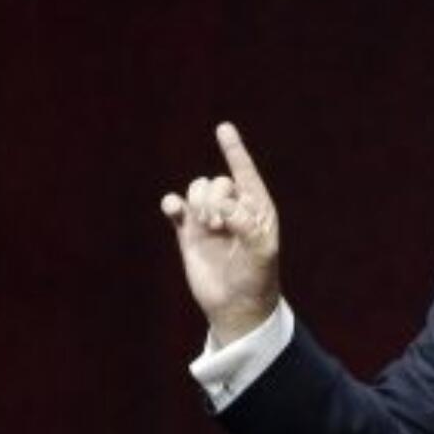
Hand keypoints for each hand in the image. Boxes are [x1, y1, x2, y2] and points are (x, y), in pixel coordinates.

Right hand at [161, 122, 280, 344]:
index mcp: (256, 208)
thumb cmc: (257, 277)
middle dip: (215, 197)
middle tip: (218, 225)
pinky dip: (172, 204)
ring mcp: (210, 219)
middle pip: (218, 181)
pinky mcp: (188, 233)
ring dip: (199, 201)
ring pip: (197, 189)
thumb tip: (223, 208)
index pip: (245, 173)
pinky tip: (173, 209)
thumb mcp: (261, 252)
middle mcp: (233, 209)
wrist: (236, 305)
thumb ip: (247, 226)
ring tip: (207, 227)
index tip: (223, 128)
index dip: (234, 150)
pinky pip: (175, 207)